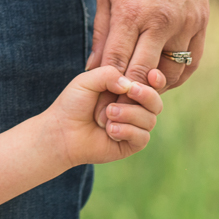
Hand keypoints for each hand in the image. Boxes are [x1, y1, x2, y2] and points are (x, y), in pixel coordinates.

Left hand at [45, 65, 165, 167]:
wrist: (62, 131)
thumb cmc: (73, 104)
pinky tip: (109, 131)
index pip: (150, 83)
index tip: (152, 75)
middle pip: (155, 101)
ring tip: (107, 115)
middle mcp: (134, 107)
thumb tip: (130, 85)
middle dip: (145, 95)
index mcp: (125, 89)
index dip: (156, 79)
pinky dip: (126, 131)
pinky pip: (142, 137)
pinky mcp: (132, 144)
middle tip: (130, 91)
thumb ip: (108, 74)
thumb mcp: (87, 81)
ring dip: (128, 114)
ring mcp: (134, 126)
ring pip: (149, 119)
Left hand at [87, 0, 209, 122]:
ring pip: (172, 72)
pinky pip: (194, 59)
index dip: (109, 87)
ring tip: (139, 90)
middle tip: (118, 108)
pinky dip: (179, 73)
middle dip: (129, 94)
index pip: (118, 63)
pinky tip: (163, 77)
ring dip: (156, 85)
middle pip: (144, 73)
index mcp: (132, 13)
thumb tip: (94, 67)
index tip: (100, 103)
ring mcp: (186, 21)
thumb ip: (103, 32)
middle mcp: (161, 21)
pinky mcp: (203, 20)